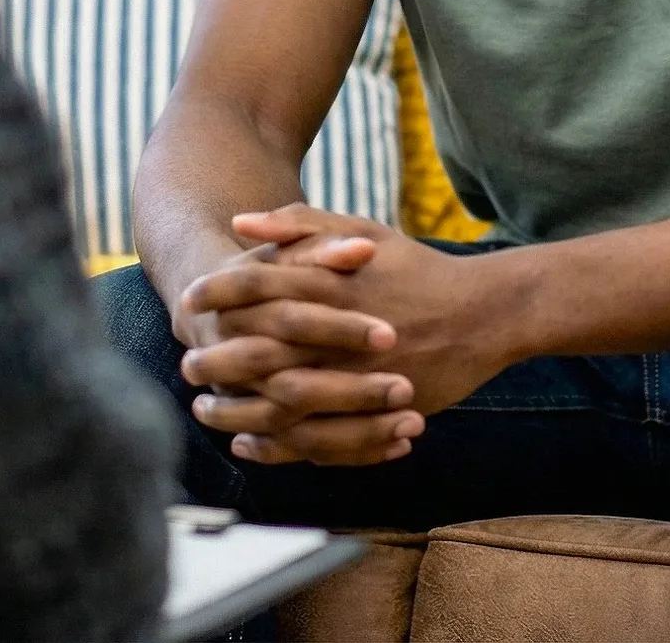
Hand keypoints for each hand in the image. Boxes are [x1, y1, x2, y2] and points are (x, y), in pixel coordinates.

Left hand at [186, 205, 520, 464]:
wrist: (483, 315)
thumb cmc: (417, 269)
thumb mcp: (362, 230)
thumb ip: (300, 224)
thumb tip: (239, 222)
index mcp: (333, 282)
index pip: (258, 284)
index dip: (217, 291)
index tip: (188, 299)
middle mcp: (339, 331)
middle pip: (258, 349)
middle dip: (215, 359)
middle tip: (186, 365)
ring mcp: (357, 376)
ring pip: (280, 402)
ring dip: (234, 409)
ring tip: (204, 409)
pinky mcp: (375, 413)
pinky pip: (315, 439)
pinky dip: (275, 445)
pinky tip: (247, 442)